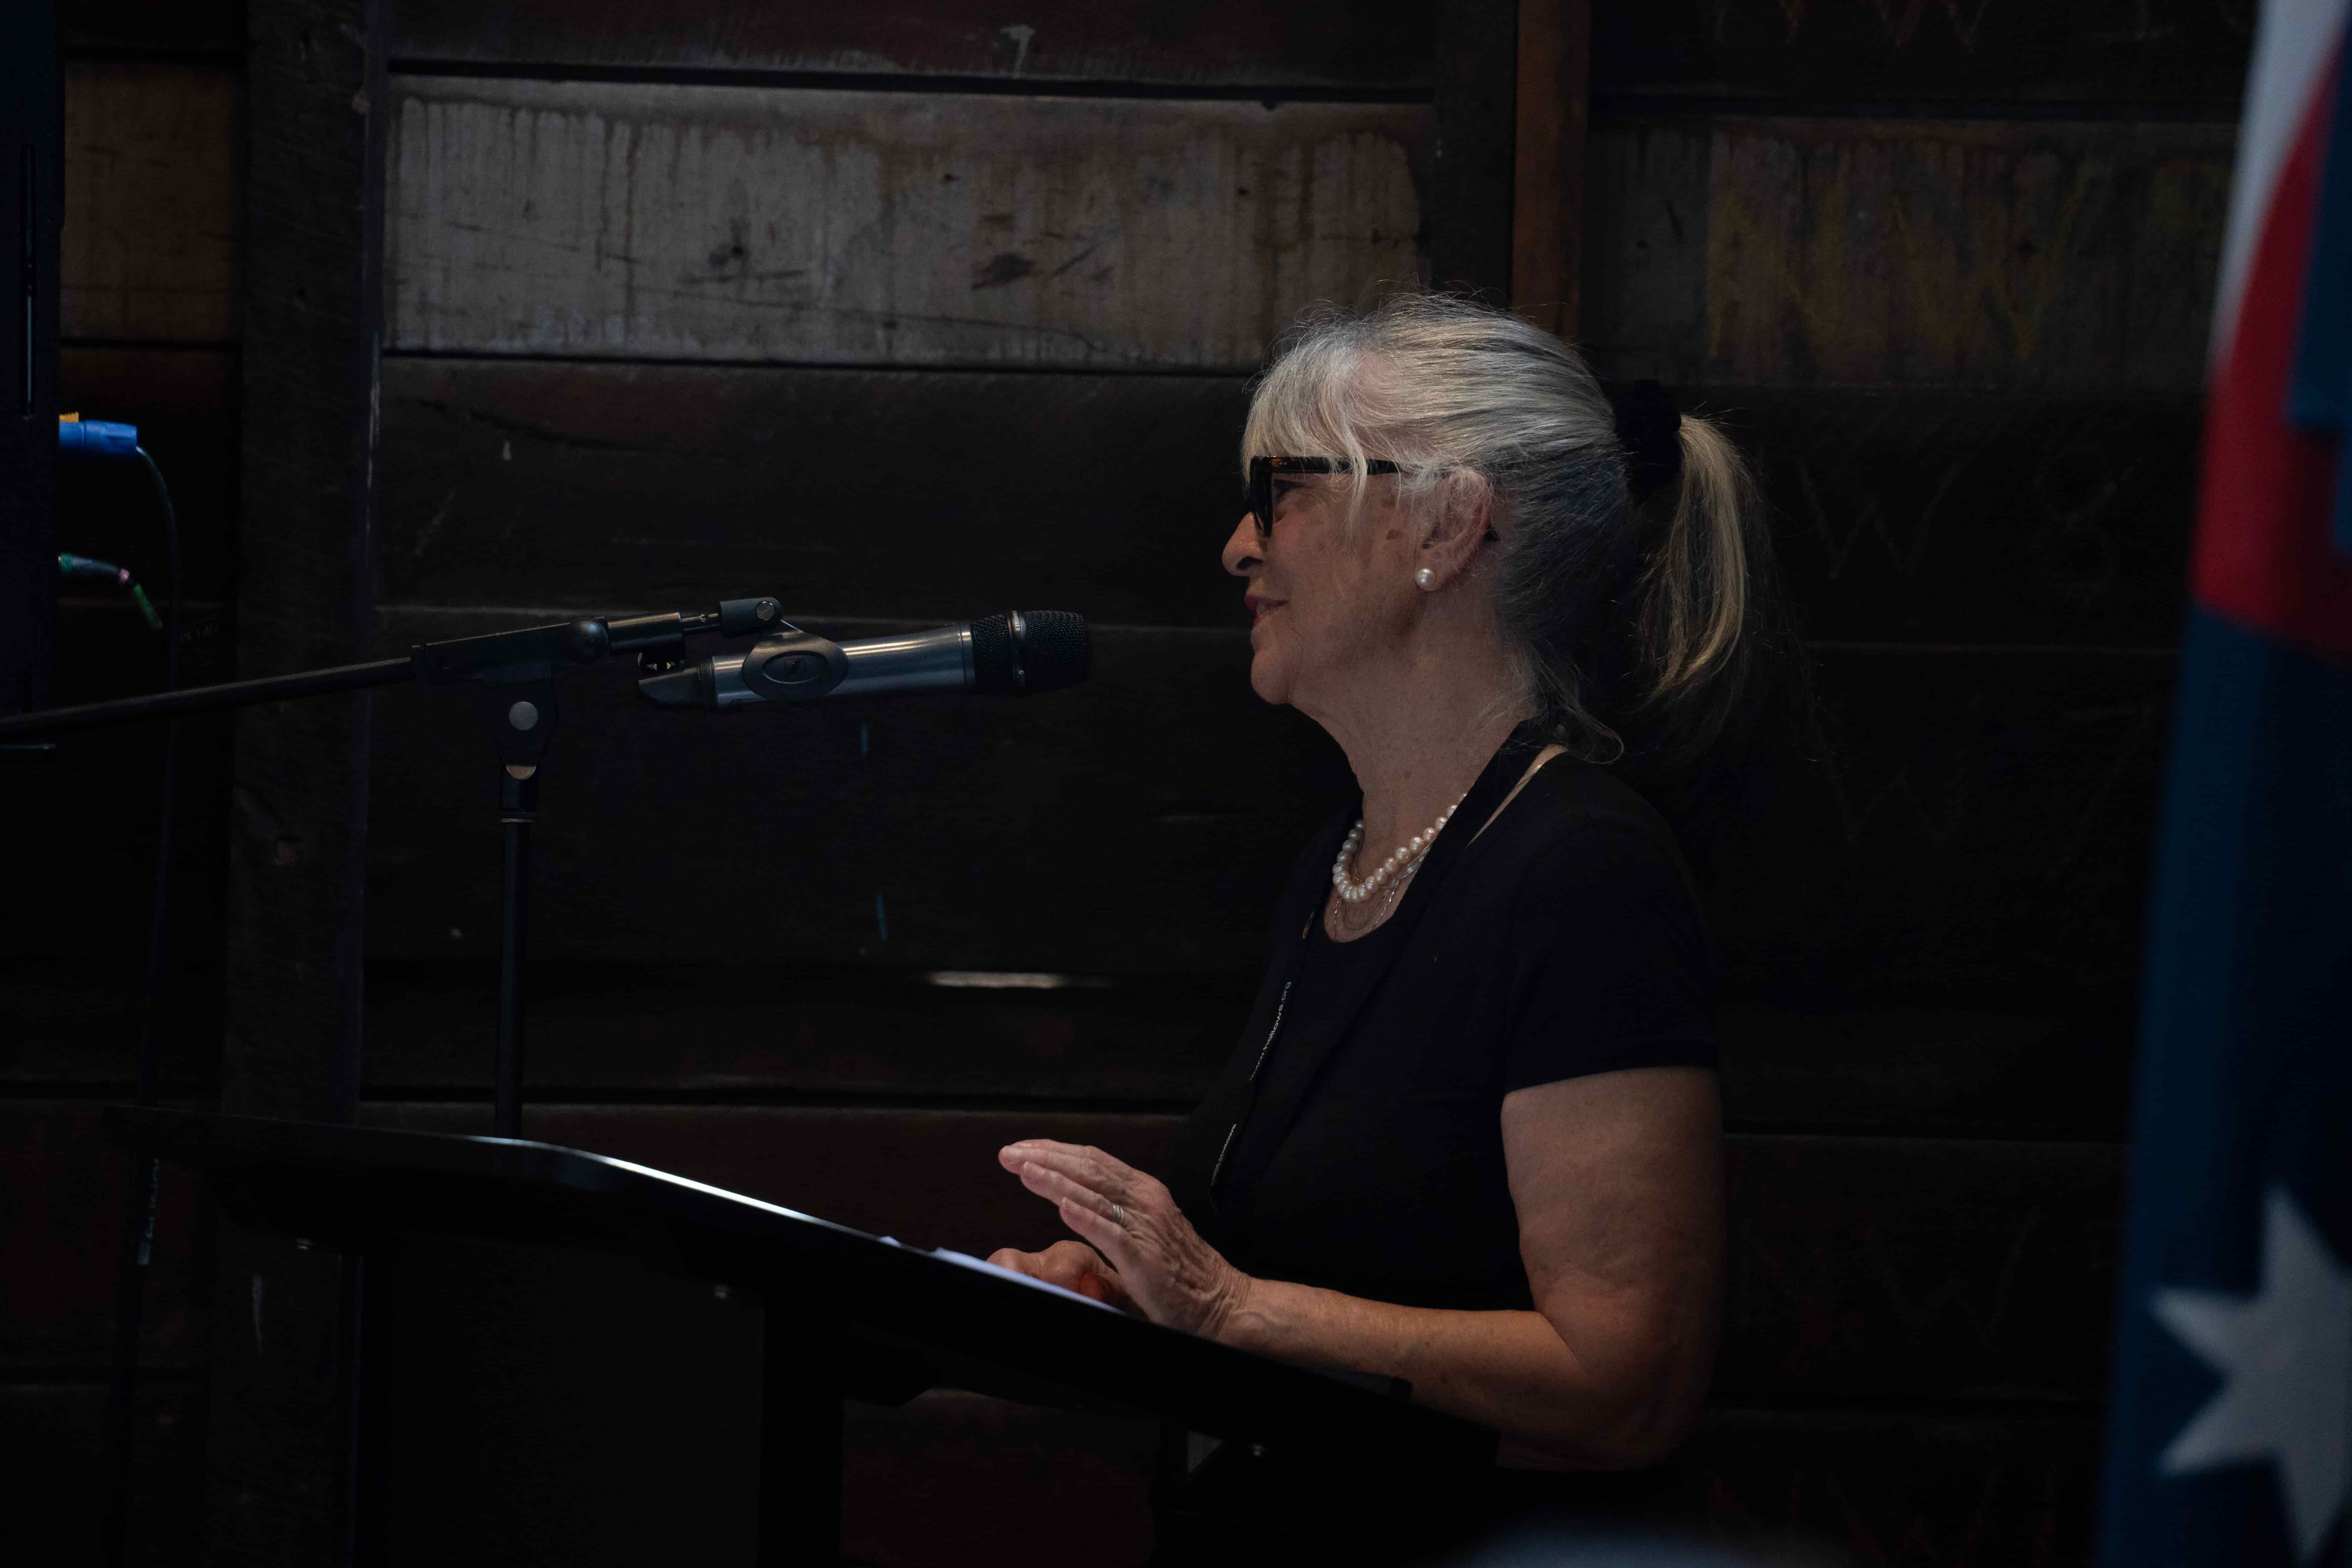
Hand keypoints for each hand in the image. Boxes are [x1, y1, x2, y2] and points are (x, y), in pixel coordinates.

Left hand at [994, 1140, 1251, 1339]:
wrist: (1222, 1302)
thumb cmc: (1182, 1271)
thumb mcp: (1145, 1230)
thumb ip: (1113, 1214)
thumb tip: (1074, 1204)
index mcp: (1143, 1191)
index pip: (1092, 1160)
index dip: (1054, 1151)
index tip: (1023, 1149)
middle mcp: (1144, 1200)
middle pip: (1087, 1169)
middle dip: (1044, 1158)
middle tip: (1009, 1153)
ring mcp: (1145, 1226)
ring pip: (1094, 1194)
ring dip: (1055, 1180)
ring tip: (1023, 1169)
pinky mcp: (1145, 1257)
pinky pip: (1110, 1233)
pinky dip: (1085, 1216)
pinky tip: (1062, 1206)